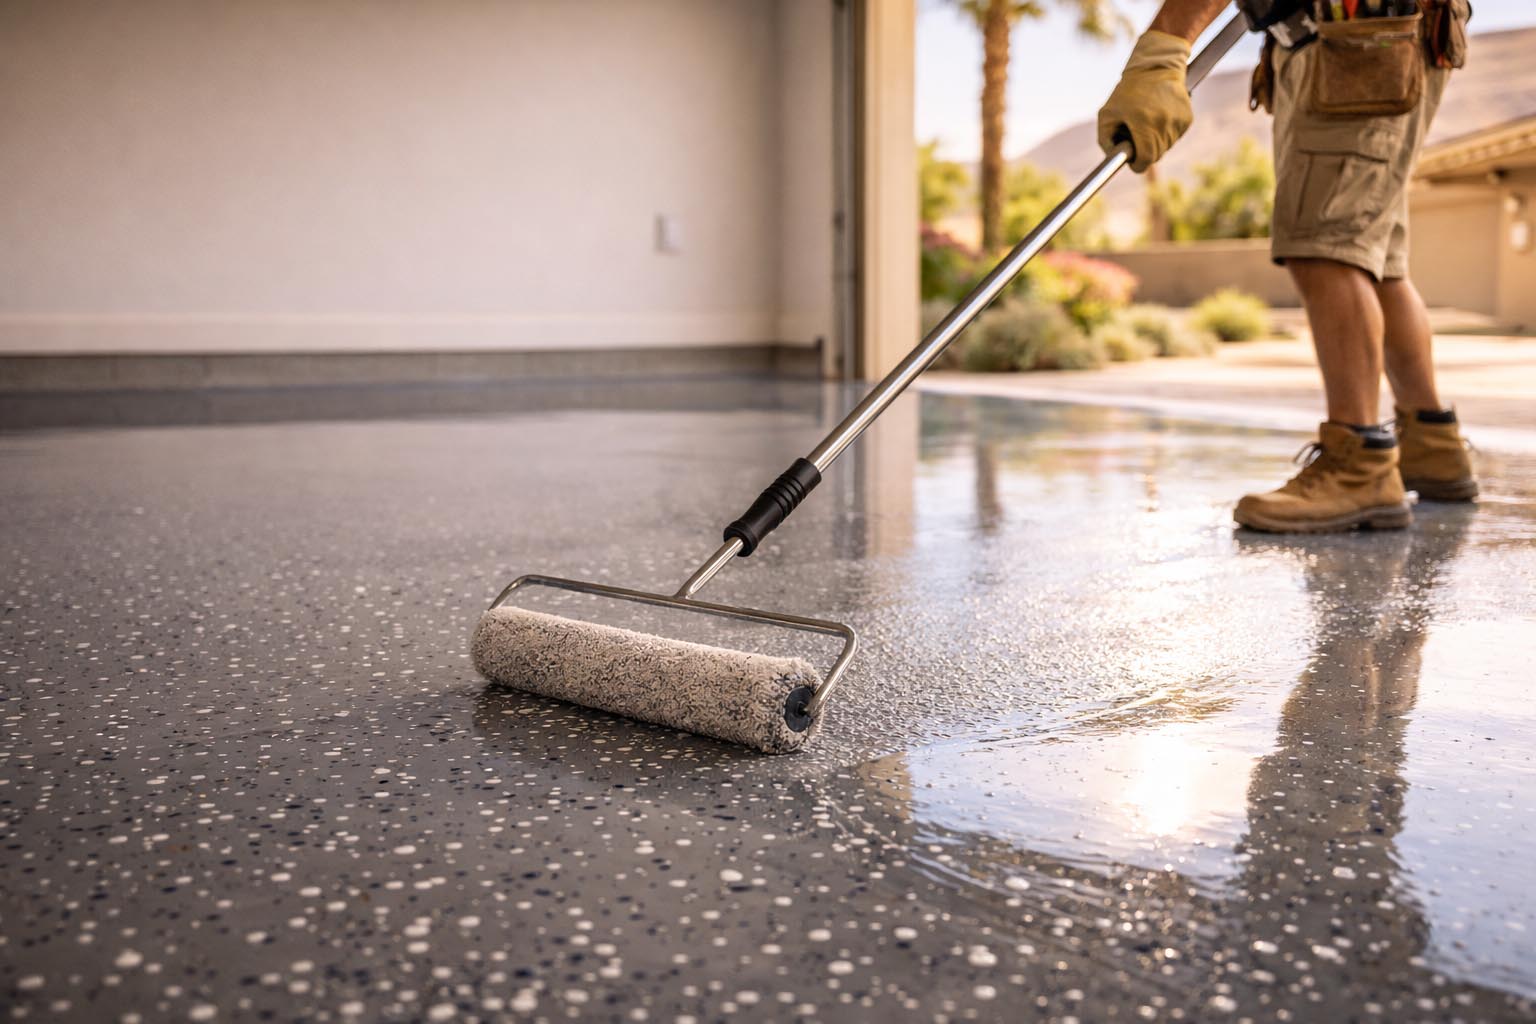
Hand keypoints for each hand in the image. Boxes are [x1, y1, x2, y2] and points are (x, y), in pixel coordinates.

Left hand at [1097, 30, 1193, 173]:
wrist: (1157, 66)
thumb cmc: (1128, 91)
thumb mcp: (1107, 113)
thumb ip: (1105, 139)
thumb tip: (1113, 158)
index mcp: (1144, 124)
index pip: (1146, 159)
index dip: (1137, 164)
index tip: (1133, 161)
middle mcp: (1164, 124)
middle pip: (1156, 155)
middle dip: (1145, 152)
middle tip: (1137, 138)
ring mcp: (1178, 121)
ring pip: (1167, 146)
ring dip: (1156, 142)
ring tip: (1147, 123)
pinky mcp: (1188, 118)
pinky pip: (1175, 136)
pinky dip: (1166, 132)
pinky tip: (1159, 117)